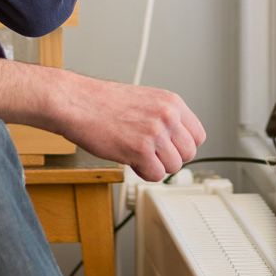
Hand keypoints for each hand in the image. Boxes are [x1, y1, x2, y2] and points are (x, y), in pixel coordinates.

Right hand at [0, 60, 206, 182]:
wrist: (76, 102)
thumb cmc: (102, 102)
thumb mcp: (145, 100)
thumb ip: (164, 118)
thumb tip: (177, 143)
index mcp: (172, 102)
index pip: (198, 135)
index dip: (182, 146)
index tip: (170, 148)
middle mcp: (168, 116)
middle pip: (188, 154)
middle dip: (169, 158)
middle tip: (150, 154)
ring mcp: (156, 133)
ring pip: (173, 167)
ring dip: (154, 166)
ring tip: (135, 154)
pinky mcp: (141, 150)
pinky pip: (155, 175)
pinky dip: (142, 172)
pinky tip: (128, 159)